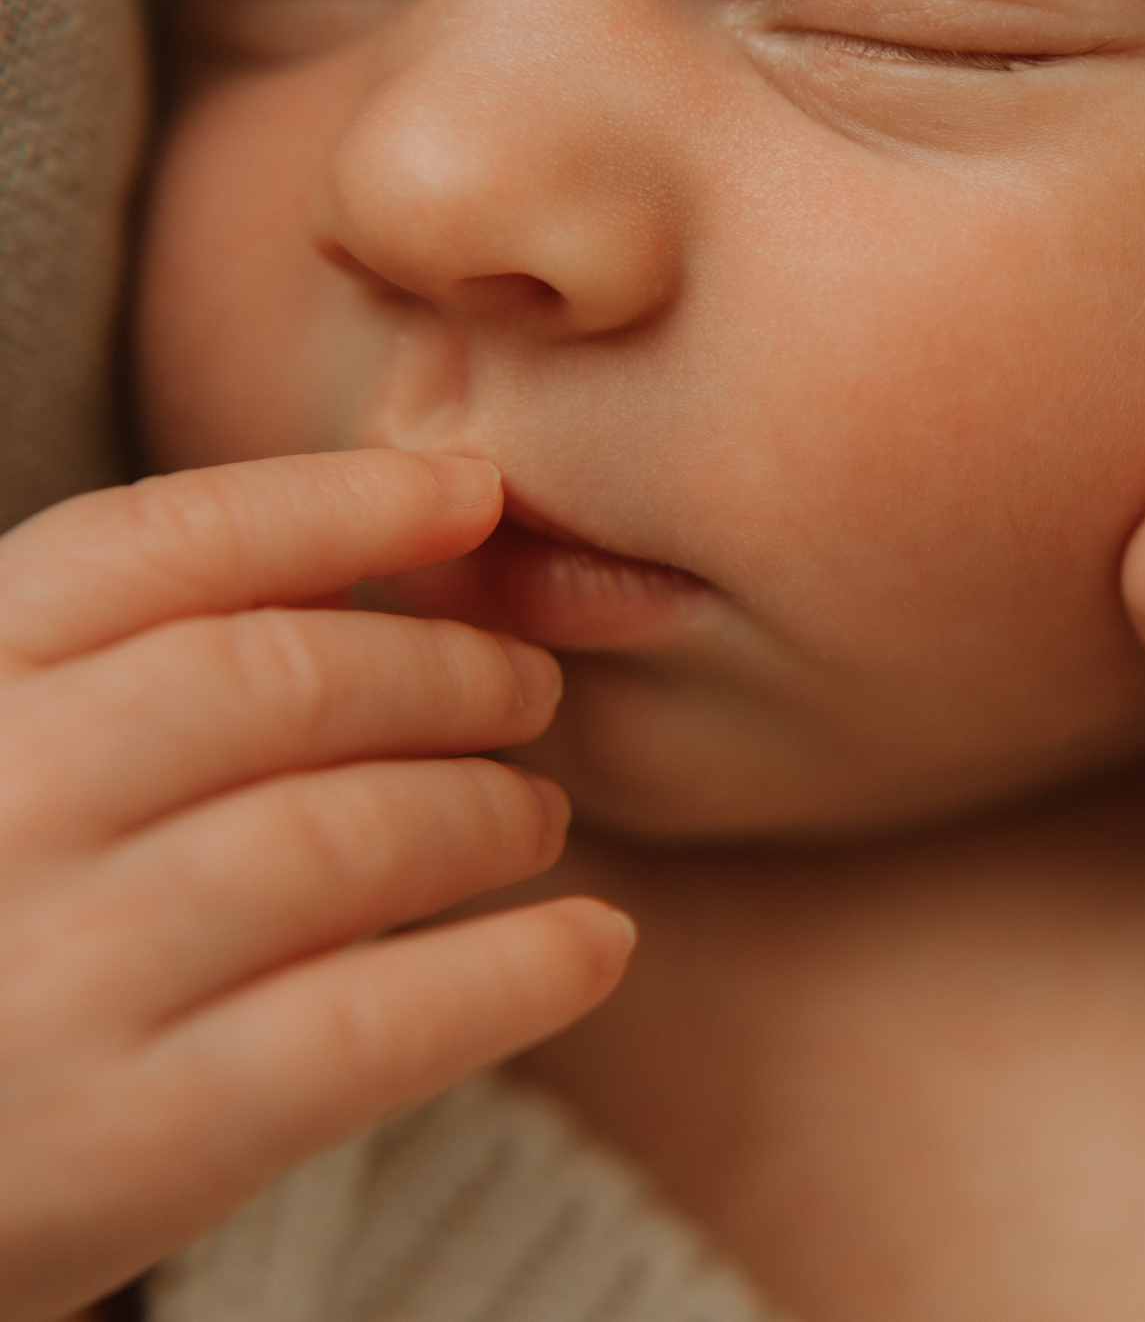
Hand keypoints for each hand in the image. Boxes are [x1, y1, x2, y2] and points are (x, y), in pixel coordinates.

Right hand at [0, 452, 633, 1321]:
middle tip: (525, 690)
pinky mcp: (124, 1142)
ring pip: (344, 837)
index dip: (337, 502)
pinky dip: (516, 972)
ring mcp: (48, 982)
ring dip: (485, 813)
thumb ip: (134, 662)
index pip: (154, 545)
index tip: (475, 493)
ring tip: (534, 817)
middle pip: (278, 681)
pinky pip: (373, 1026)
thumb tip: (413, 526)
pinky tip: (594, 945)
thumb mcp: (3, 760)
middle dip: (442, 671)